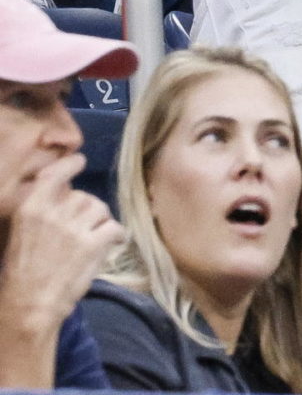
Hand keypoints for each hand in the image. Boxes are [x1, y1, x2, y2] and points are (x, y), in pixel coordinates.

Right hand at [0, 153, 122, 334]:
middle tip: (81, 231)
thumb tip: (64, 191)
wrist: (29, 304)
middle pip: (84, 197)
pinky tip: (111, 244)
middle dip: (87, 211)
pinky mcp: (93, 243)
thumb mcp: (21, 233)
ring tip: (93, 240)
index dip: (70, 165)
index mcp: (31, 208)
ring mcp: (74, 227)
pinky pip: (116, 228)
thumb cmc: (22, 272)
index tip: (79, 161)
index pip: (55, 174)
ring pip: (102, 210)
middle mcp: (53, 212)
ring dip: (101, 223)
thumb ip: (42, 211)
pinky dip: (117, 236)